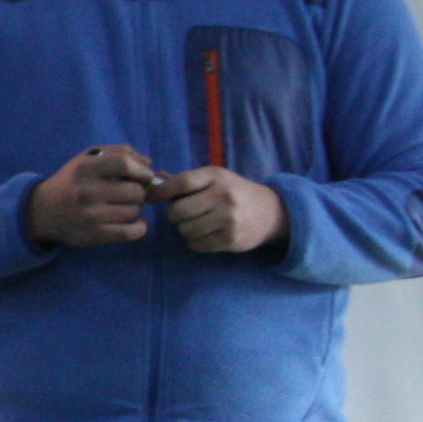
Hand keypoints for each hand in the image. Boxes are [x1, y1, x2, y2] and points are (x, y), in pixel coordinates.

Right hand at [28, 143, 159, 246]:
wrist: (42, 211)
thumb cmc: (71, 181)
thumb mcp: (86, 158)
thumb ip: (117, 152)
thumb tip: (149, 164)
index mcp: (85, 168)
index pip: (124, 164)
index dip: (142, 171)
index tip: (144, 176)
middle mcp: (87, 192)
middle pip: (136, 192)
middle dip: (138, 192)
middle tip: (128, 194)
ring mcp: (90, 215)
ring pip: (134, 211)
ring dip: (134, 209)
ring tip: (122, 207)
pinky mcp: (93, 235)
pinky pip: (130, 233)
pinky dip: (140, 228)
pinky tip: (137, 224)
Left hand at [151, 163, 285, 257]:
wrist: (272, 212)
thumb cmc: (234, 193)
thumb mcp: (215, 179)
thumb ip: (185, 181)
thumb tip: (154, 179)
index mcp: (216, 176)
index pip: (181, 183)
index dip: (161, 192)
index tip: (151, 198)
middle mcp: (223, 196)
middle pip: (178, 211)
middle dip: (174, 215)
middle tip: (184, 215)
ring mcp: (228, 219)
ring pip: (185, 230)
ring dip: (185, 229)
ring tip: (199, 223)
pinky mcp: (231, 239)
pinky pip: (196, 244)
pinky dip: (196, 242)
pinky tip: (207, 234)